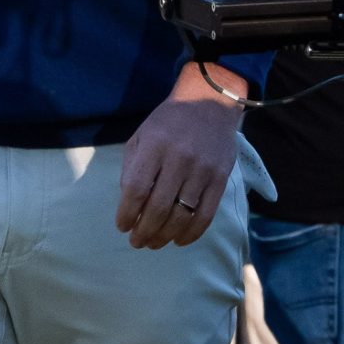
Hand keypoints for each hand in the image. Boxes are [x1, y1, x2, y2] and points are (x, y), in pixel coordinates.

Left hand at [115, 62, 245, 249]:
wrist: (210, 101)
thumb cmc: (169, 121)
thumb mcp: (142, 135)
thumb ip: (132, 167)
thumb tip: (129, 204)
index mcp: (155, 145)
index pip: (137, 189)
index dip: (127, 213)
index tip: (122, 226)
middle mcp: (179, 158)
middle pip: (159, 208)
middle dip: (144, 231)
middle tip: (137, 242)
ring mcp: (203, 170)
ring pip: (181, 216)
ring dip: (164, 236)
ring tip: (154, 242)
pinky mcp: (220, 179)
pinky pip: (206, 215)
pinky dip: (191, 234)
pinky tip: (179, 240)